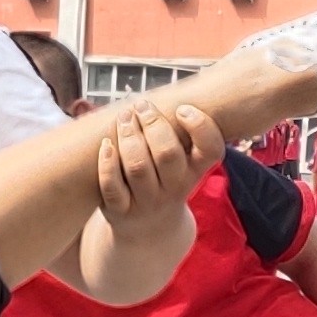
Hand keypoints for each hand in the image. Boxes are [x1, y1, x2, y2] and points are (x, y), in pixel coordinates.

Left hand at [94, 104, 220, 224]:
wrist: (149, 230)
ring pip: (138, 167)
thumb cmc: (165, 180)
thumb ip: (180, 131)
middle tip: (141, 105)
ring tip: (124, 117)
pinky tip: (105, 144)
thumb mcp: (183, 162)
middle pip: (167, 154)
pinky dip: (107, 163)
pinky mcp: (120, 211)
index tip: (183, 108)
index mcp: (195, 171)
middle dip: (153, 123)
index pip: (210, 150)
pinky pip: (112, 186)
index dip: (200, 126)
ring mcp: (147, 201)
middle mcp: (175, 188)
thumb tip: (172, 86)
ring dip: (128, 136)